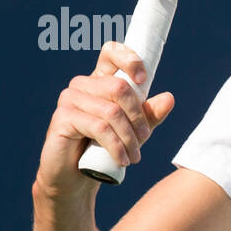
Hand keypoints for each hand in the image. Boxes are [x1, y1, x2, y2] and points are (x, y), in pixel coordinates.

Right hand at [36, 41, 175, 195]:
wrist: (76, 177)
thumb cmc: (105, 150)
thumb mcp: (134, 132)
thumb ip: (149, 115)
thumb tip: (169, 98)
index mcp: (100, 81)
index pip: (111, 53)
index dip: (129, 60)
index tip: (143, 79)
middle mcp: (82, 85)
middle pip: (119, 87)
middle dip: (138, 116)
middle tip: (144, 138)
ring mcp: (69, 99)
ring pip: (112, 111)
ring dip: (129, 137)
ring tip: (135, 157)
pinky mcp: (62, 118)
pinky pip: (99, 127)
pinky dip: (116, 145)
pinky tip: (122, 159)